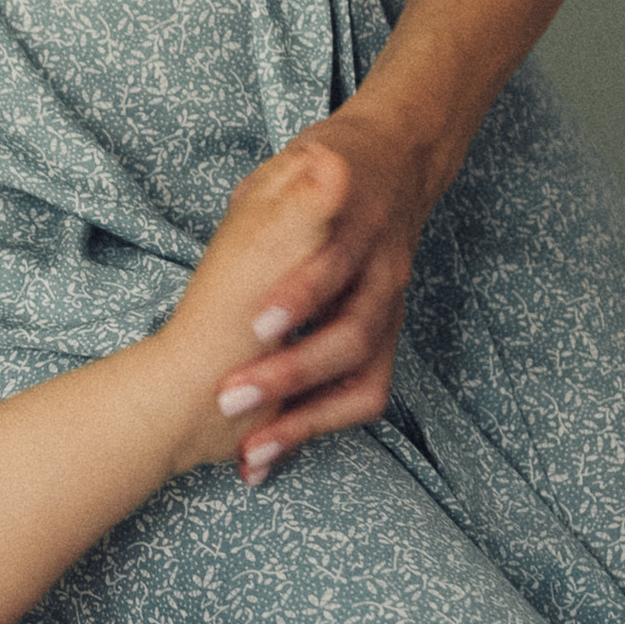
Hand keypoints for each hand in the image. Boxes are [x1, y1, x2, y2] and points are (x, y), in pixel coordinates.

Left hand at [206, 106, 444, 478]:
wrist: (395, 165)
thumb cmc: (321, 170)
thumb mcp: (297, 164)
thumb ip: (297, 185)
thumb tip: (312, 167)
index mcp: (357, 226)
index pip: (335, 264)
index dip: (302, 294)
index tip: (258, 322)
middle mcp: (381, 274)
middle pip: (351, 333)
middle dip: (290, 372)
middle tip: (229, 397)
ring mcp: (387, 310)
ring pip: (363, 376)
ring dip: (304, 419)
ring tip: (250, 452)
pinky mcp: (384, 340)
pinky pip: (363, 396)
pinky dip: (316, 429)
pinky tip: (267, 459)